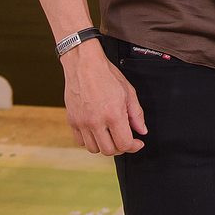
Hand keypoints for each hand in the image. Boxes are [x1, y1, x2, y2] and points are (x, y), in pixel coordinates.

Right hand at [61, 40, 146, 155]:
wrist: (84, 64)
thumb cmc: (107, 75)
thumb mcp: (129, 92)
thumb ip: (137, 114)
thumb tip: (142, 131)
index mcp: (113, 114)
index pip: (124, 144)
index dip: (134, 146)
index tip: (137, 142)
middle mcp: (96, 121)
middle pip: (109, 150)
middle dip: (120, 147)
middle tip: (125, 138)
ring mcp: (82, 122)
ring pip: (94, 149)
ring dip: (105, 145)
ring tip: (110, 134)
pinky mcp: (72, 121)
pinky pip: (80, 141)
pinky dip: (90, 141)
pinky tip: (97, 131)